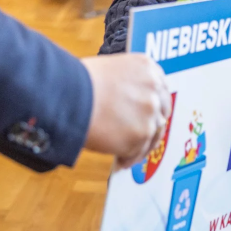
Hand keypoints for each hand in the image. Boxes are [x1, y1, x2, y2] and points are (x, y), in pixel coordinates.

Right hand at [81, 53, 171, 167]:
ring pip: (152, 136)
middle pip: (161, 113)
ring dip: (141, 146)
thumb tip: (128, 104)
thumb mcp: (110, 71)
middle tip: (140, 135)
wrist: (69, 96)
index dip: (154, 104)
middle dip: (151, 125)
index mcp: (147, 68)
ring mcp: (150, 112)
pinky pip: (139, 151)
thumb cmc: (78, 82)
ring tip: (127, 154)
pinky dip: (129, 158)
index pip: (160, 89)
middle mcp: (154, 89)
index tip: (148, 114)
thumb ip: (128, 85)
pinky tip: (119, 161)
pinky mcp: (142, 134)